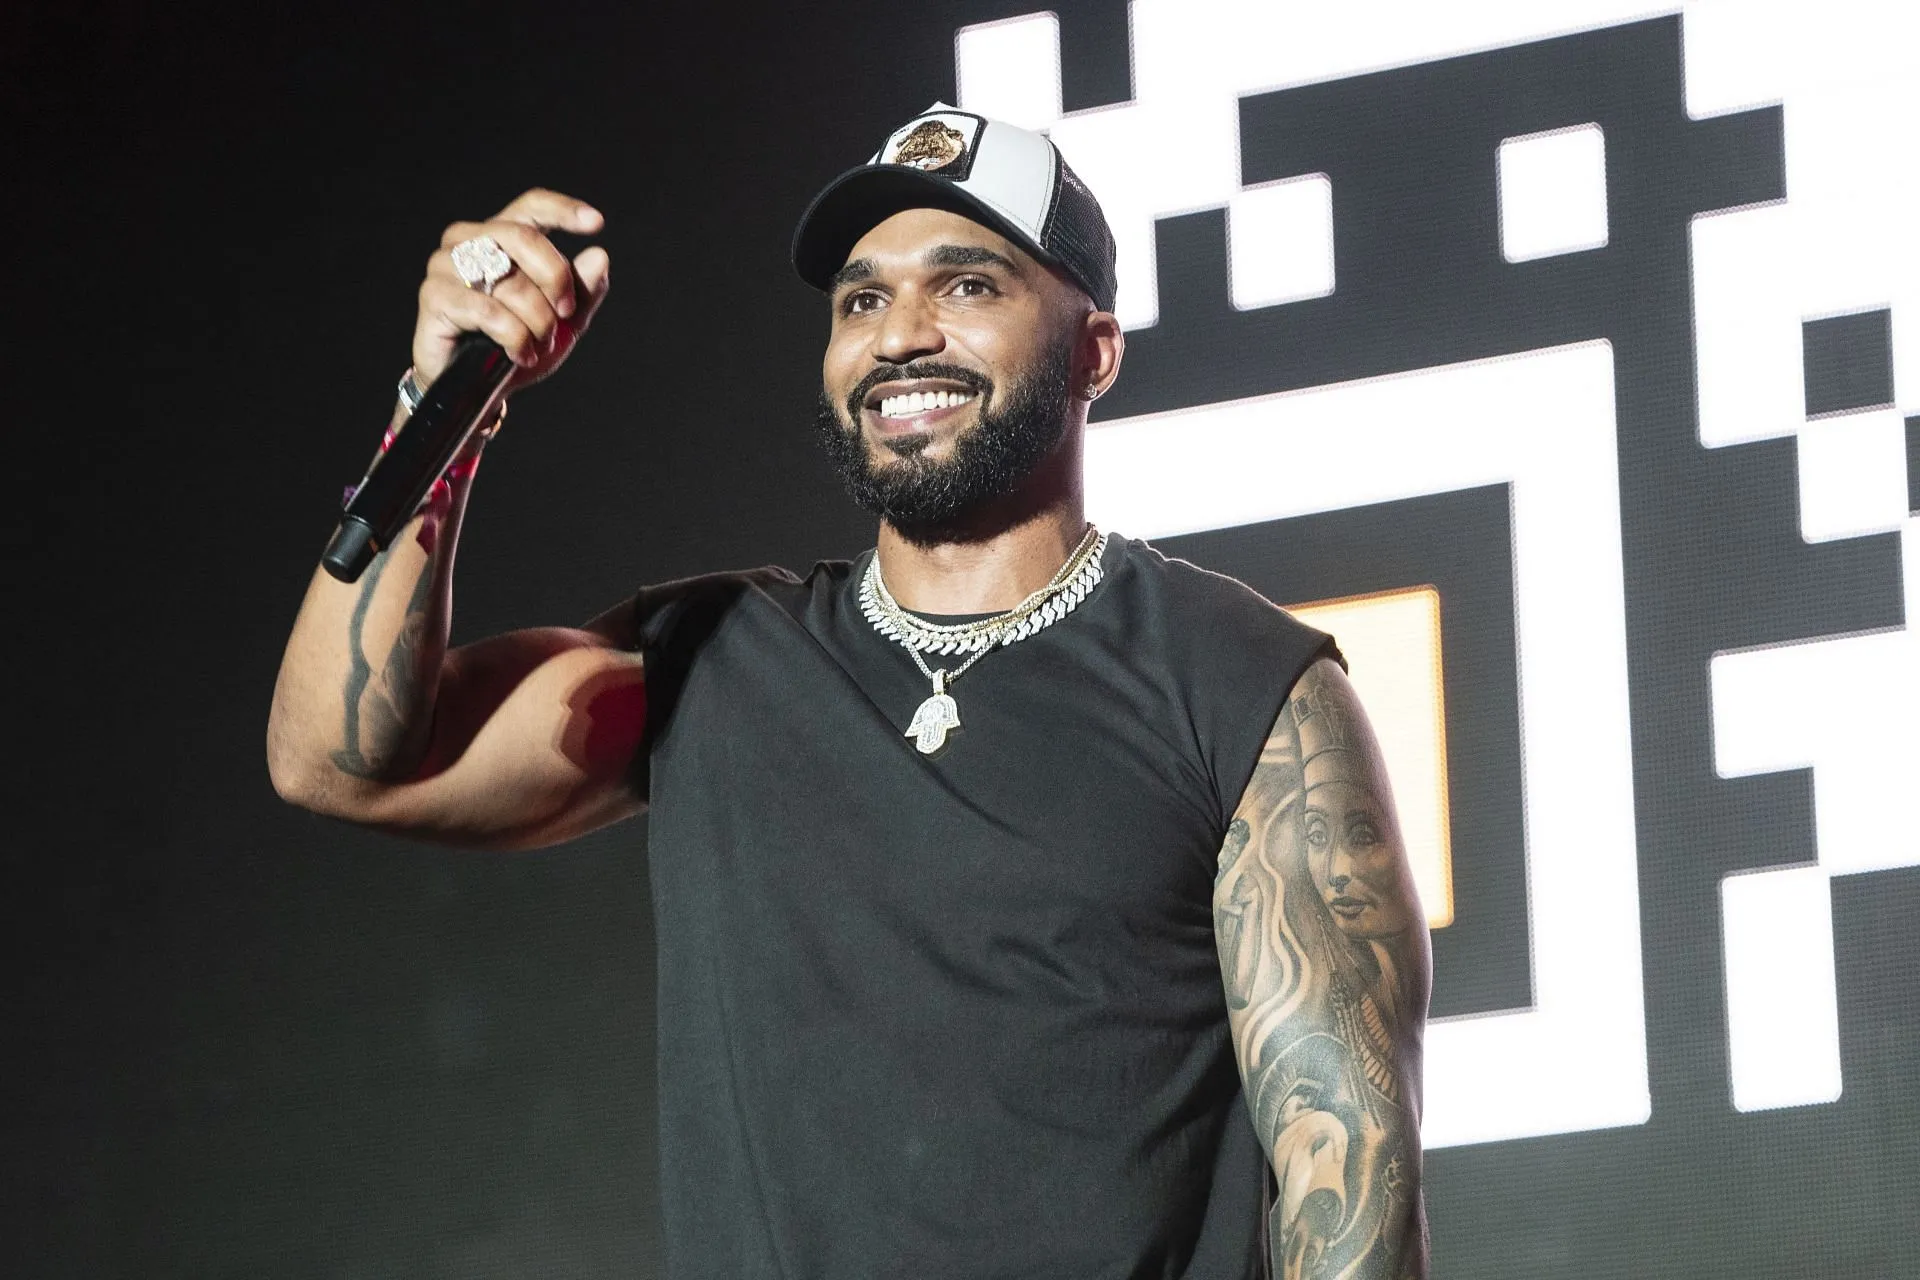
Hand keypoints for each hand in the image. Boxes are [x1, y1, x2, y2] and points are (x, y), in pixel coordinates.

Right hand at [412, 188, 610, 393]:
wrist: (480, 389)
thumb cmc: (517, 346)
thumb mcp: (563, 322)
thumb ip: (583, 291)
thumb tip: (599, 256)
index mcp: (500, 236)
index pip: (531, 207)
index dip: (563, 209)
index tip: (597, 223)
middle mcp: (469, 241)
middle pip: (524, 238)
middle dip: (556, 279)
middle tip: (566, 314)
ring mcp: (446, 265)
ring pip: (509, 280)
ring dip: (537, 319)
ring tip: (538, 343)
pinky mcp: (434, 295)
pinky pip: (489, 310)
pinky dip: (514, 336)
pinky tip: (520, 353)